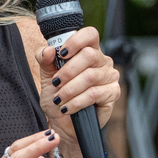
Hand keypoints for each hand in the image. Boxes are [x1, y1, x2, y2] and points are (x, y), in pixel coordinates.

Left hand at [36, 26, 119, 155]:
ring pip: (90, 76)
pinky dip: (76, 101)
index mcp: (88, 51)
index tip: (61, 54)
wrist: (62, 123)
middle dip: (68, 71)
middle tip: (56, 83)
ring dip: (70, 89)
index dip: (76, 41)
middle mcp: (102, 61)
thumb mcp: (47, 77)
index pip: (90, 34)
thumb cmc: (57, 97)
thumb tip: (47, 50)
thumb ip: (45, 61)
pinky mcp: (113, 93)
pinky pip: (94, 94)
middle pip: (89, 55)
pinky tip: (67, 107)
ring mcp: (110, 76)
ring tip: (59, 99)